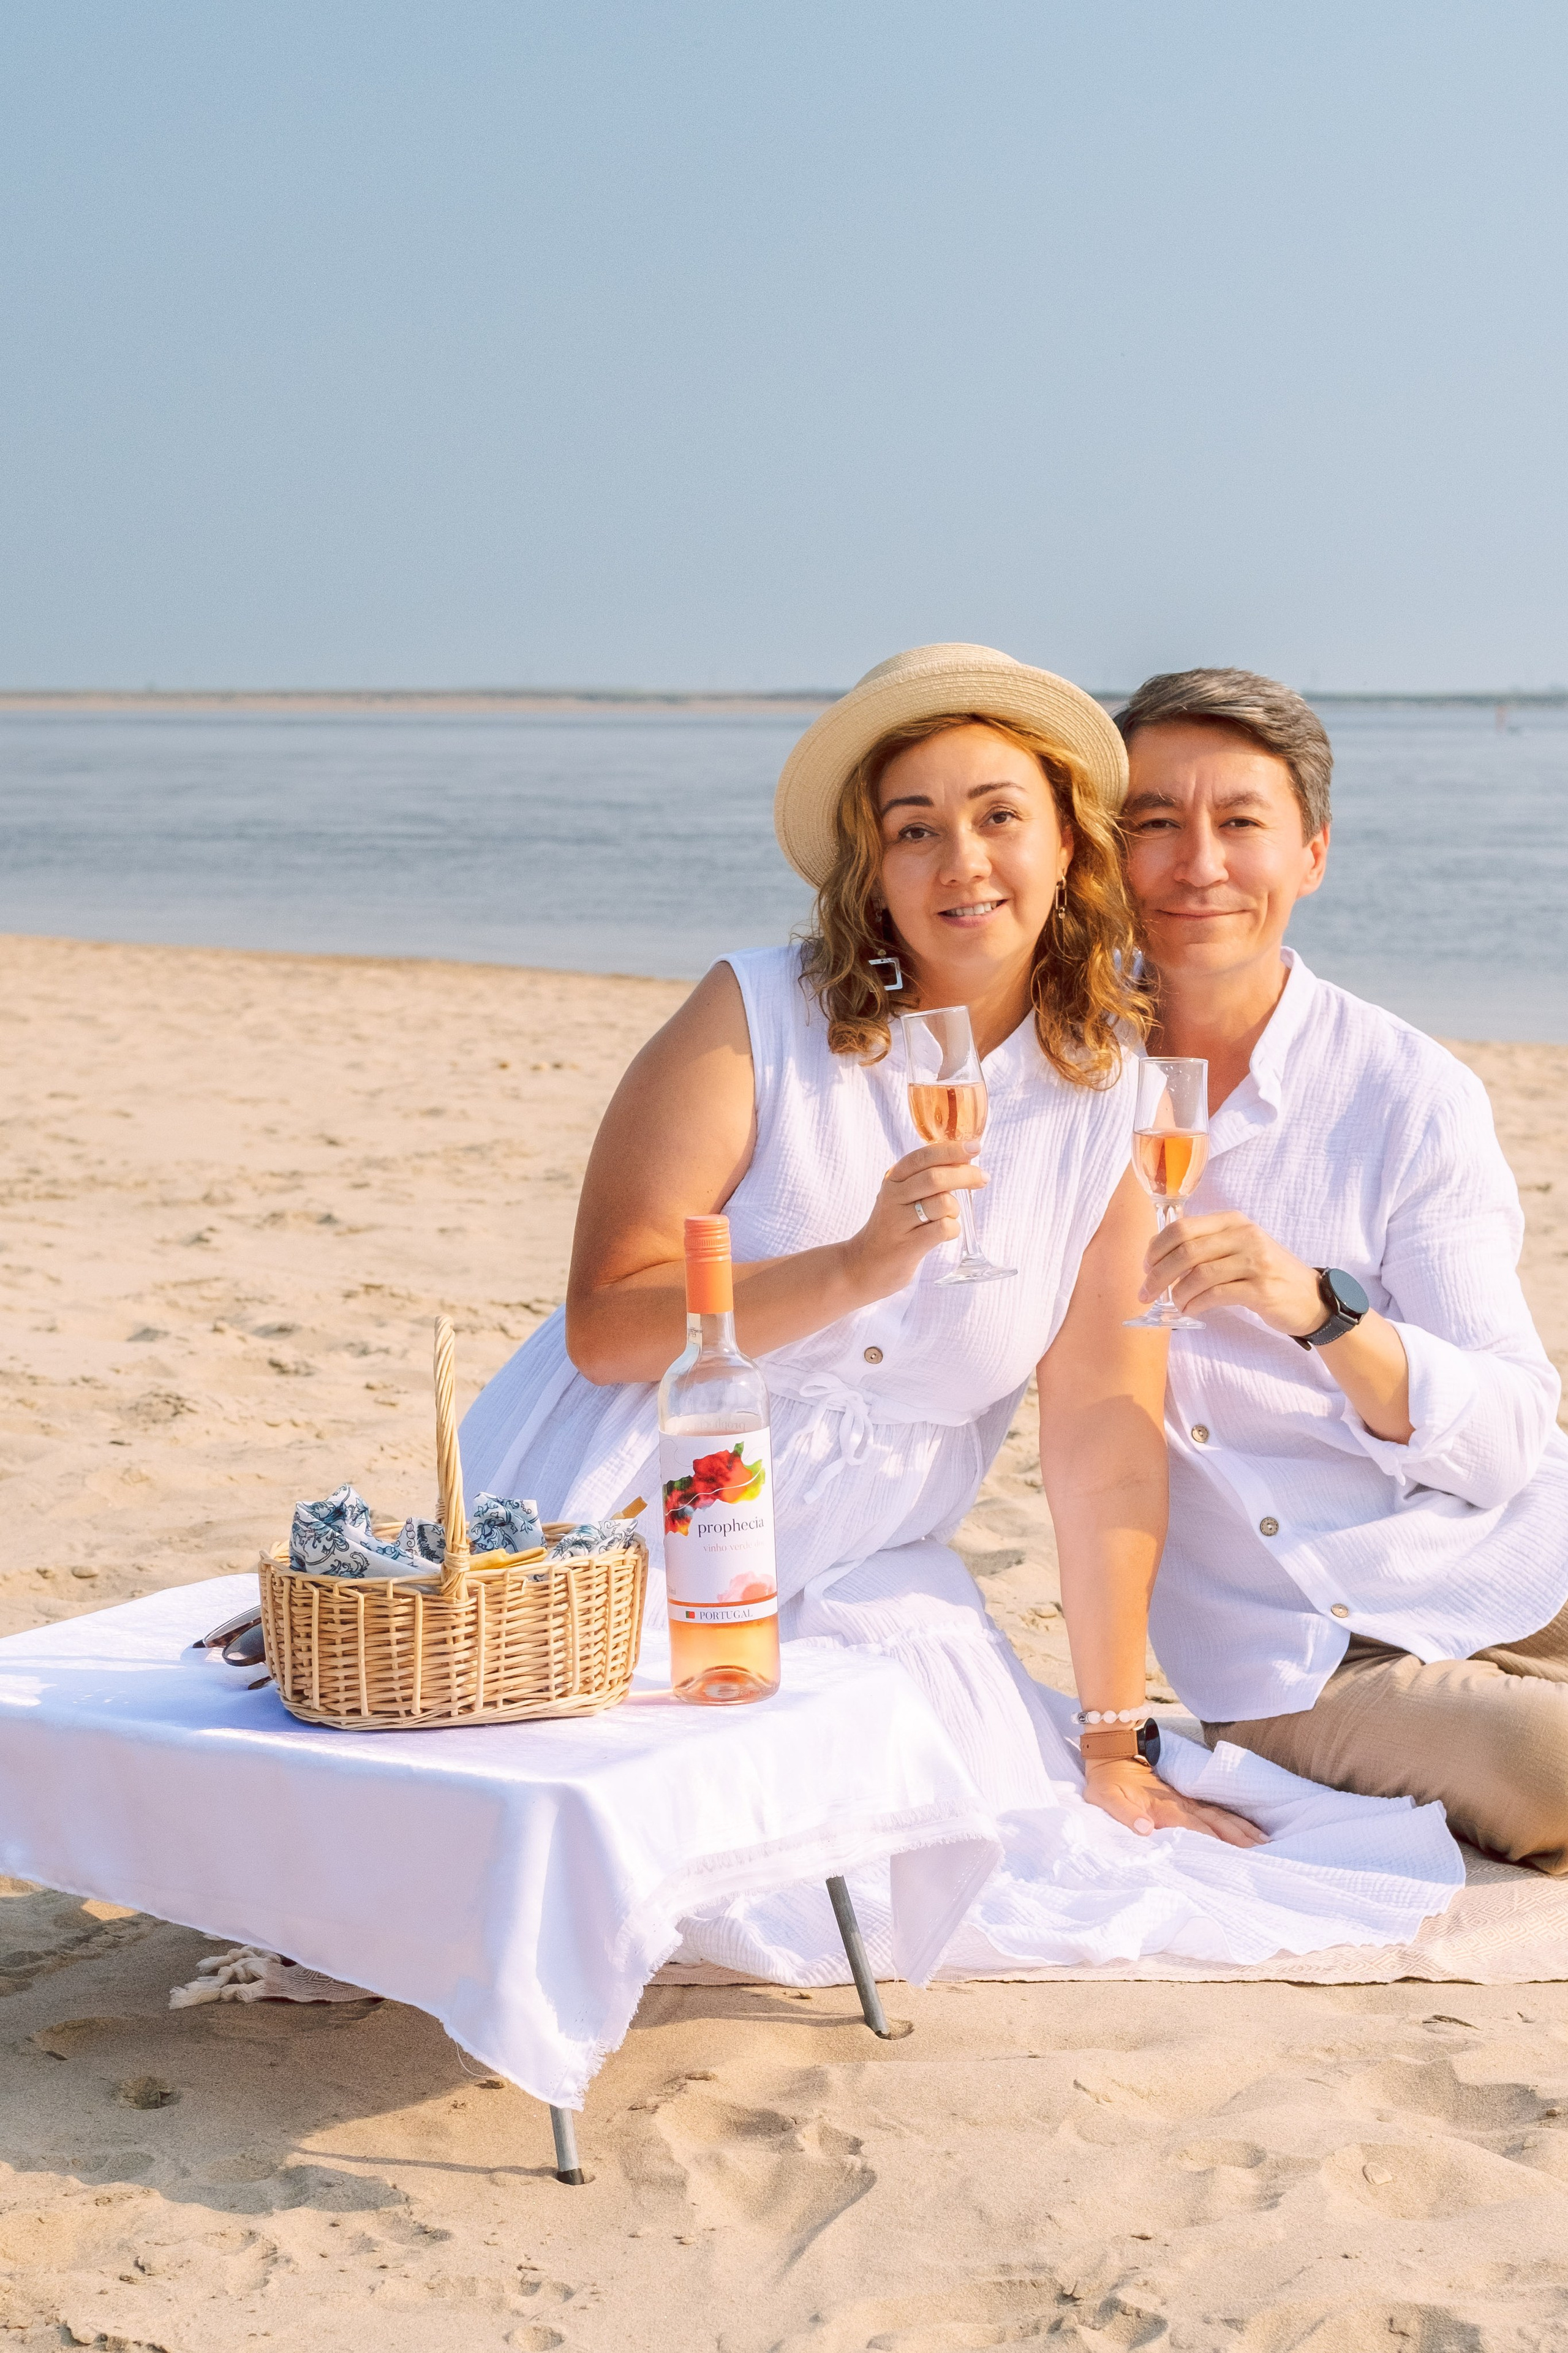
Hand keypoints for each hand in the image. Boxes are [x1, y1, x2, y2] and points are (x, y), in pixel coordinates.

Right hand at [842, 1143, 986, 1299]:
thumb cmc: (894, 1226)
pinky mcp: (907, 1246)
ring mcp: (898, 1222)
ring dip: (955, 1209)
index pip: (923, 1156)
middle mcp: (892, 1196)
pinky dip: (952, 1229)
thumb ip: (926, 1178)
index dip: (952, 1150)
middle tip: (983, 1179)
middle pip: (935, 1178)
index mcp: (893, 1179)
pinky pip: (943, 1229)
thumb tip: (966, 1162)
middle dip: (965, 1175)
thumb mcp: (902, 1195)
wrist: (864, 1264)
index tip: (975, 1147)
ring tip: (948, 1216)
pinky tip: (945, 1232)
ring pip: (942, 1204)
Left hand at [1083, 1758, 1267, 1846]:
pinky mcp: (1186, 1797)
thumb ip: (1126, 1814)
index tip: (1237, 1859)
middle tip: (1263, 1852)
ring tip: (1264, 1841)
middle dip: (1239, 1837)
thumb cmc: (1107, 1781)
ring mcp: (1186, 1799)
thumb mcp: (1107, 1798)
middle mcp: (1181, 1804)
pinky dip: (1233, 1818)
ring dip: (1241, 1828)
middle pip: (1216, 1822)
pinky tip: (1247, 1827)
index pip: (1195, 1829)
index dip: (1215, 1843)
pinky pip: (1215, 1809)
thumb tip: (1146, 1830)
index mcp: (1164, 1808)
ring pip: (1220, 1815)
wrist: (1113, 1751)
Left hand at [1142, 1210, 1323, 1334]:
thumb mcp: (1239, 1248)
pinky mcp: (1261, 1289)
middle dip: (1159, 1273)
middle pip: (1186, 1250)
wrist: (1311, 1298)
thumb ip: (1207, 1246)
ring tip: (1174, 1304)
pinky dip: (1196, 1304)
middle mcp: (1244, 1235)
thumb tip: (1160, 1259)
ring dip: (1177, 1293)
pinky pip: (1216, 1294)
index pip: (1182, 1227)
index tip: (1146, 1267)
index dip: (1157, 1248)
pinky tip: (1191, 1310)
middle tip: (1146, 1292)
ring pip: (1199, 1274)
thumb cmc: (1267, 1274)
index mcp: (1233, 1221)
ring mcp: (1255, 1261)